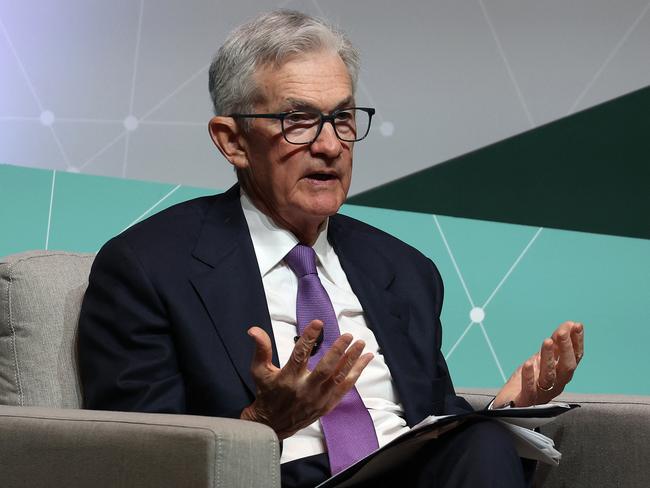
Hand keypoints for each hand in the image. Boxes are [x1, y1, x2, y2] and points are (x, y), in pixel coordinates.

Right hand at [240, 320, 373, 438]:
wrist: (272, 424)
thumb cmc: (266, 392)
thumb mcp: (259, 370)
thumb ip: (261, 349)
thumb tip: (254, 329)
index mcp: (287, 379)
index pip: (299, 355)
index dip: (308, 338)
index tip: (318, 323)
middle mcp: (304, 390)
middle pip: (325, 369)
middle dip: (337, 351)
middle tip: (347, 336)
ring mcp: (318, 399)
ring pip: (338, 378)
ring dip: (351, 360)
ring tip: (361, 344)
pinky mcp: (327, 405)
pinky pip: (344, 388)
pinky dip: (356, 373)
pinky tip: (365, 360)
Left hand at [494, 321, 583, 406]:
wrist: (509, 403)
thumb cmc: (529, 379)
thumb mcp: (542, 358)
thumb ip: (556, 343)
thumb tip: (569, 324)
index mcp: (561, 374)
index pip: (574, 358)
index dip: (577, 342)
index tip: (577, 326)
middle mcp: (555, 385)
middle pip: (566, 368)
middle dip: (565, 348)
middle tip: (562, 332)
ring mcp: (541, 393)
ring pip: (549, 377)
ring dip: (549, 358)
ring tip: (547, 341)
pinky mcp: (526, 400)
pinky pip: (529, 389)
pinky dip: (529, 376)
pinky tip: (528, 363)